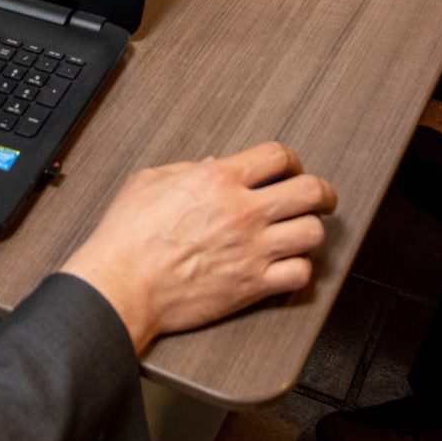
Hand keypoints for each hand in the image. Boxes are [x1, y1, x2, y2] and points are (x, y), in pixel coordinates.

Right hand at [60, 143, 336, 354]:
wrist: (121, 285)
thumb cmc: (126, 238)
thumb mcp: (149, 182)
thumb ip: (187, 169)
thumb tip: (212, 166)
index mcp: (217, 180)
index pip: (278, 155)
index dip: (291, 160)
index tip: (291, 170)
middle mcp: (242, 212)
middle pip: (310, 191)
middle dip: (320, 193)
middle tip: (318, 199)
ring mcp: (251, 250)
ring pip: (312, 233)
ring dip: (309, 232)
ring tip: (299, 234)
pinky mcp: (251, 285)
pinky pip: (299, 275)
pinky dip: (298, 270)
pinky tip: (286, 267)